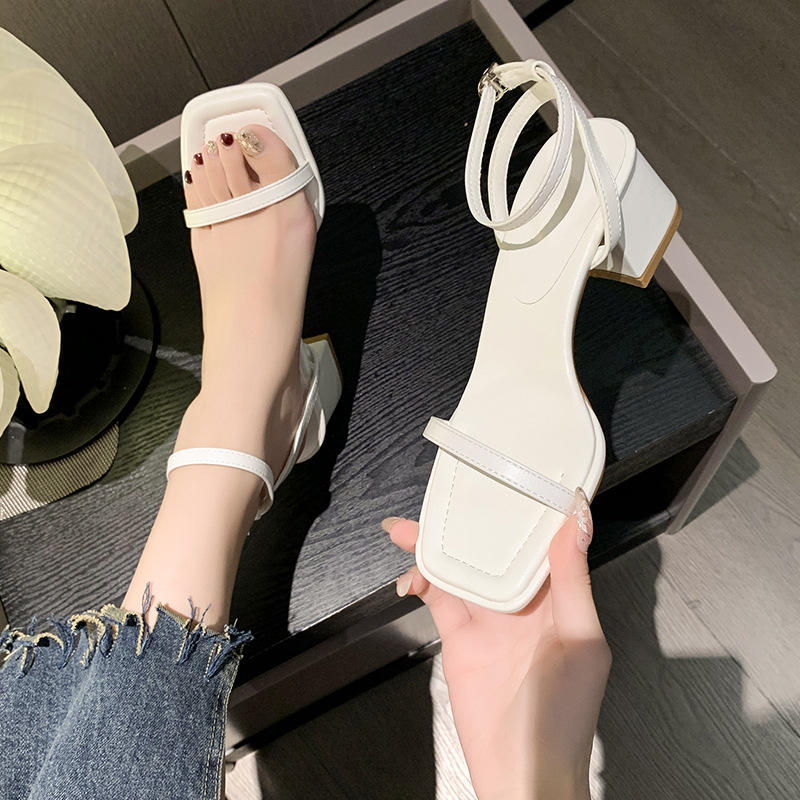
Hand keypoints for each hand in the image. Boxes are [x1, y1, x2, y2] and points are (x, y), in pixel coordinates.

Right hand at [383, 491, 609, 799]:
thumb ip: (572, 580)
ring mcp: (488, 616)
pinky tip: (412, 574)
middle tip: (445, 494)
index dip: (524, 506)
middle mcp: (521, 599)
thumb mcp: (582, 639)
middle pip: (491, 547)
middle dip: (467, 520)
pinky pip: (438, 596)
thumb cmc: (566, 715)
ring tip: (411, 527)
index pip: (539, 538)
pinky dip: (421, 580)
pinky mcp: (460, 635)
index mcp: (557, 594)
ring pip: (460, 565)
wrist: (522, 772)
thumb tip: (576, 521)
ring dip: (435, 544)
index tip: (509, 476)